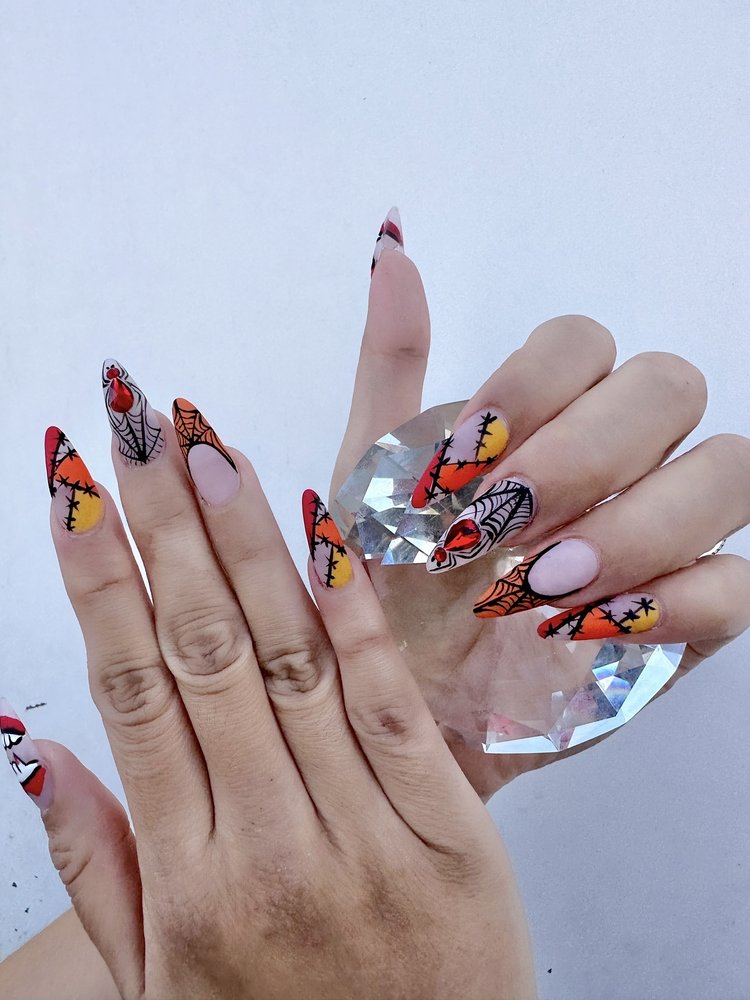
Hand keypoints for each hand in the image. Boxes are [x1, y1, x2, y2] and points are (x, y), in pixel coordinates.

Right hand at [2, 372, 534, 998]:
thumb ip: (98, 861)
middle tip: (140, 423)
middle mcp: (267, 842)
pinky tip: (325, 530)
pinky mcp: (451, 829)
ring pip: (291, 658)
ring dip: (248, 540)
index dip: (98, 574)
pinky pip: (392, 703)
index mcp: (186, 878)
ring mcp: (365, 832)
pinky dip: (355, 613)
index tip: (77, 486)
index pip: (128, 688)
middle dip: (165, 523)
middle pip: (203, 648)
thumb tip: (33, 743)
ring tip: (209, 447)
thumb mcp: (154, 985)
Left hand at [335, 218, 749, 799]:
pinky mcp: (685, 621)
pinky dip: (680, 598)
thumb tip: (390, 247)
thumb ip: (391, 370)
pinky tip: (591, 628)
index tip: (462, 461)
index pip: (584, 341)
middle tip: (501, 526)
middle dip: (586, 453)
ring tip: (541, 585)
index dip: (534, 385)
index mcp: (543, 416)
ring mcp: (660, 536)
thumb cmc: (379, 595)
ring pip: (729, 470)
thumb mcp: (370, 484)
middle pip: (668, 388)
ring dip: (637, 522)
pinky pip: (741, 583)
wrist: (395, 710)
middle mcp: (614, 461)